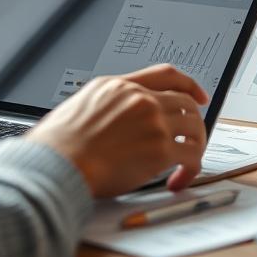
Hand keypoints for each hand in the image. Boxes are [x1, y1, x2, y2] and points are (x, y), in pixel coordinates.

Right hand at [26, 64, 208, 196]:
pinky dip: (190, 171)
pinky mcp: (159, 148)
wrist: (57, 163)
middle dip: (193, 122)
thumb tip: (117, 122)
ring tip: (185, 164)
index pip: (165, 74)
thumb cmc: (58, 146)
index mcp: (118, 86)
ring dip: (195, 147)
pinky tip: (176, 181)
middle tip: (193, 139)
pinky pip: (191, 157)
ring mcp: (152, 121)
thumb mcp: (79, 107)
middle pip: (185, 101)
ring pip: (194, 127)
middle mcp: (139, 98)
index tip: (198, 95)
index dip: (188, 83)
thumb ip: (106, 107)